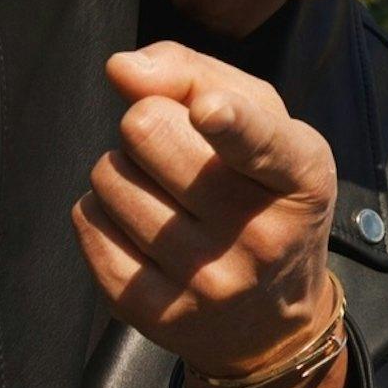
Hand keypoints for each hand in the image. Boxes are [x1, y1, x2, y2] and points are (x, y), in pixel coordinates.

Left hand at [72, 42, 336, 381]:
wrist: (275, 318)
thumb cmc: (262, 193)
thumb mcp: (262, 123)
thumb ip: (197, 76)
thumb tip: (121, 70)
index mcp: (300, 177)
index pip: (260, 143)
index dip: (228, 121)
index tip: (209, 111)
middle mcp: (259, 235)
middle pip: (148, 130)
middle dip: (148, 125)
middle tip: (177, 153)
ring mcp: (206, 280)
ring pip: (108, 177)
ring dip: (125, 172)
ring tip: (165, 195)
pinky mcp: (155, 311)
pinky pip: (87, 222)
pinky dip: (103, 211)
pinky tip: (141, 227)